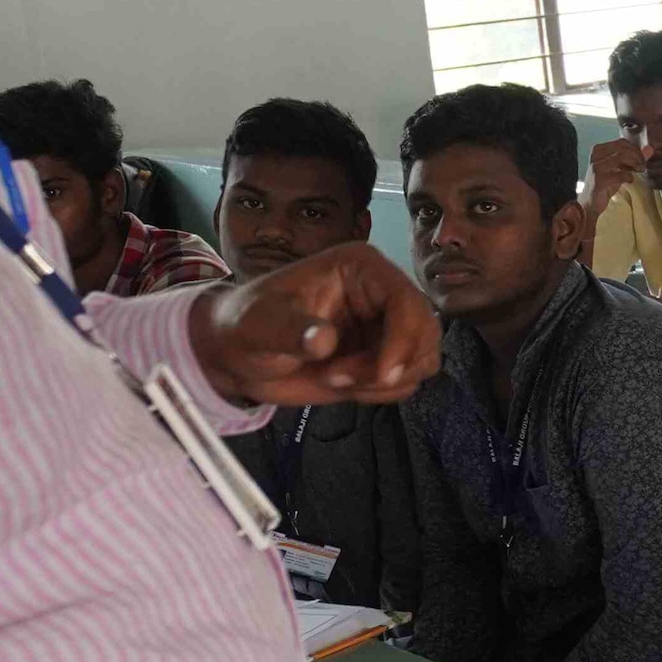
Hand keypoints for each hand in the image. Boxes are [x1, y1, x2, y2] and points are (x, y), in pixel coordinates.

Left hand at [194, 247, 438, 407]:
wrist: (236, 354)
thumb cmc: (244, 326)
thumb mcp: (260, 325)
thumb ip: (292, 331)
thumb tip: (325, 340)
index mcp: (360, 269)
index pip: (407, 301)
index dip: (404, 340)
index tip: (381, 375)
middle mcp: (381, 293)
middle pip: (426, 331)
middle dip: (394, 365)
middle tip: (344, 381)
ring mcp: (384, 326)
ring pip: (422, 358)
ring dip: (387, 382)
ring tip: (338, 381)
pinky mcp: (381, 355)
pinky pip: (407, 380)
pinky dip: (382, 393)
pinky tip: (345, 387)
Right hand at [582, 132, 643, 217]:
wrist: (590, 203)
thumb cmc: (605, 184)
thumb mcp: (620, 169)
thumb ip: (634, 158)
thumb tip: (650, 149)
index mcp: (599, 149)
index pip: (622, 142)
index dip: (635, 149)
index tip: (642, 159)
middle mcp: (595, 155)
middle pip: (622, 148)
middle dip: (637, 156)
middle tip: (642, 166)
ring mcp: (596, 167)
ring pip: (621, 157)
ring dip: (634, 164)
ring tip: (638, 171)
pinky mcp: (599, 180)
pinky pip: (619, 174)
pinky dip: (629, 176)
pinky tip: (630, 180)